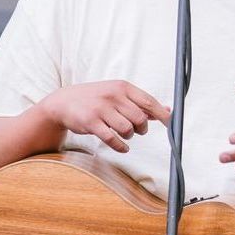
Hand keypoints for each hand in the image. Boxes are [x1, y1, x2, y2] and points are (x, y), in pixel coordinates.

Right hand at [41, 81, 170, 153]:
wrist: (64, 102)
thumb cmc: (96, 98)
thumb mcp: (117, 94)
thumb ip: (141, 103)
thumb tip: (167, 110)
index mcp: (122, 87)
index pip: (148, 101)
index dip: (162, 115)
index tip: (170, 124)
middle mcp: (113, 95)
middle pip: (140, 118)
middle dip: (142, 128)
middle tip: (137, 130)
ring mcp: (101, 109)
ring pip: (128, 129)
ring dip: (130, 136)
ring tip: (125, 134)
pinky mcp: (91, 122)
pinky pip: (112, 139)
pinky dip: (120, 146)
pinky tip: (122, 147)